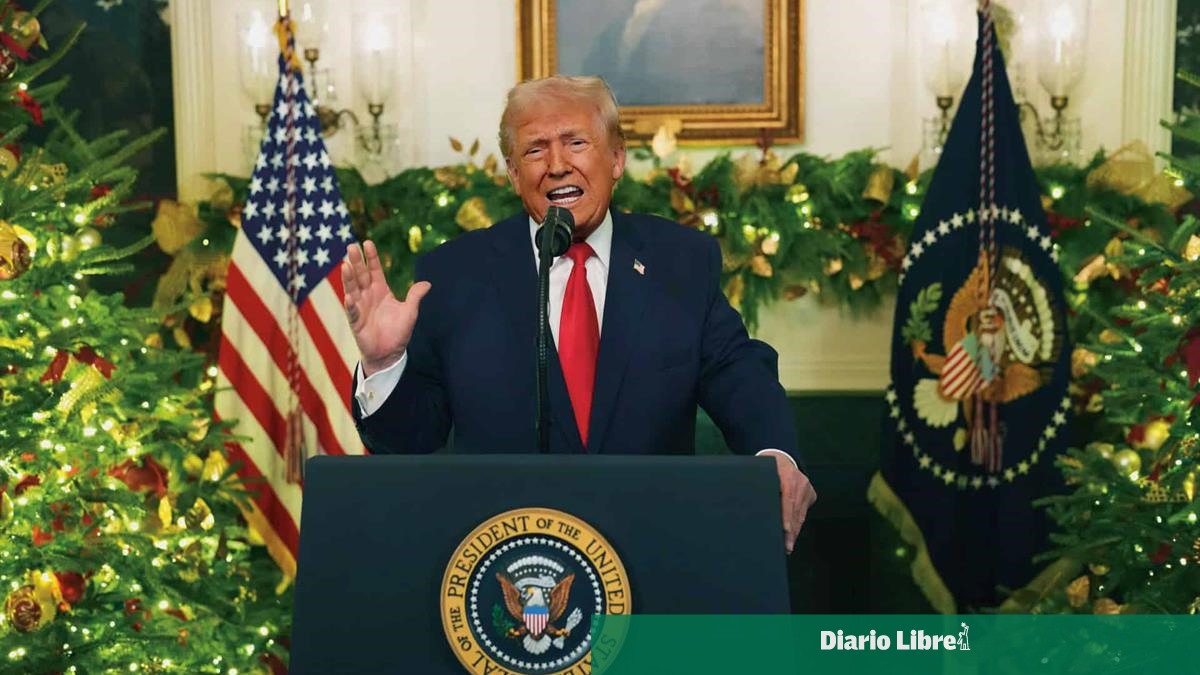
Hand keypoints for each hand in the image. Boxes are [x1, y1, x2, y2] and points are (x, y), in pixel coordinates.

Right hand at [342, 240, 430, 375]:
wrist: (389, 353)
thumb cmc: (398, 331)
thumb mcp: (410, 311)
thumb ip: (415, 296)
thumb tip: (427, 283)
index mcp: (380, 290)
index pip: (374, 270)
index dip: (371, 257)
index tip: (367, 243)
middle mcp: (368, 296)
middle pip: (360, 275)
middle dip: (356, 262)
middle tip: (351, 247)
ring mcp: (360, 307)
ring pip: (352, 289)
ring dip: (348, 278)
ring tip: (345, 265)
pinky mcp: (356, 322)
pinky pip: (352, 311)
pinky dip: (351, 304)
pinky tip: (349, 296)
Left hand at [769, 453, 815, 554]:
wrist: (782, 456)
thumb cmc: (766, 467)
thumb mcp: (761, 473)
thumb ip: (760, 488)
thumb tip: (755, 506)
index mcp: (787, 477)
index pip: (788, 499)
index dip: (787, 516)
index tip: (786, 530)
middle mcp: (801, 483)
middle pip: (796, 511)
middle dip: (791, 531)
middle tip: (786, 547)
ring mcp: (807, 488)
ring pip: (801, 514)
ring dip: (795, 530)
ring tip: (789, 545)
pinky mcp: (810, 494)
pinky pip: (803, 511)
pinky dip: (797, 522)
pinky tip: (793, 534)